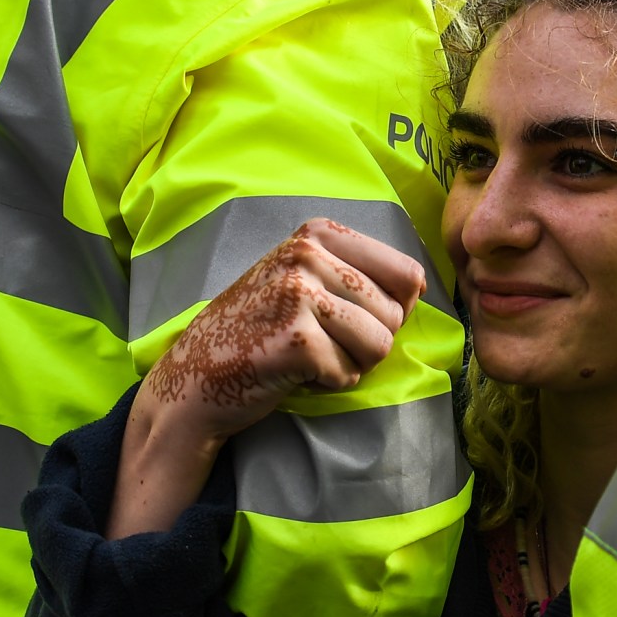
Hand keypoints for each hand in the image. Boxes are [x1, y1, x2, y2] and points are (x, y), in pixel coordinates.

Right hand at [109, 219, 425, 538]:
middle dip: (367, 341)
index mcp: (318, 233)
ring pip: (380, 345)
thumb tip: (421, 284)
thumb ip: (359, 273)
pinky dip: (328, 383)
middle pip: (396, 314)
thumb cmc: (259, 330)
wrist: (195, 376)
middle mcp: (309, 254)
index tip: (346, 318)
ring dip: (350, 364)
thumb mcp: (304, 279)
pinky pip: (350, 373)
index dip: (390, 310)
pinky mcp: (296, 339)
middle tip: (318, 342)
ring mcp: (300, 293)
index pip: (407, 273)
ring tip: (308, 356)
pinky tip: (292, 373)